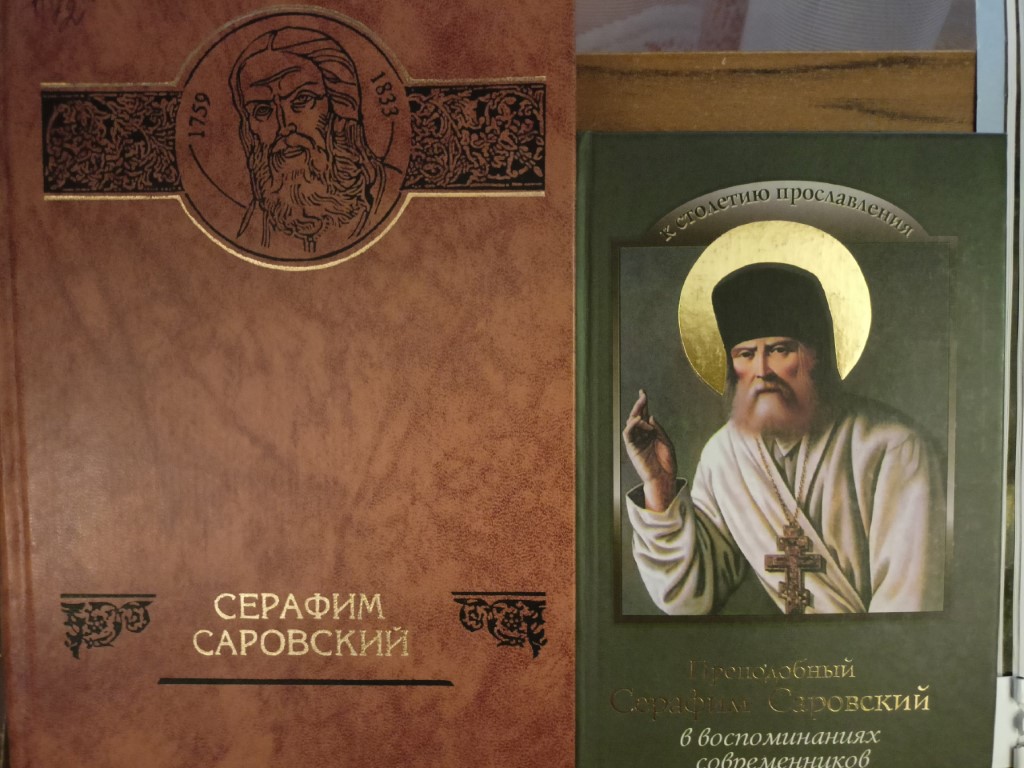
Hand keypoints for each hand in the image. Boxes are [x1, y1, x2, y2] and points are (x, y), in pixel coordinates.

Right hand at [622, 389, 677, 510]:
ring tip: (644, 416)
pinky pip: (628, 434)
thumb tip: (649, 416)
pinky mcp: (631, 448)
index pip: (645, 415)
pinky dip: (632, 426)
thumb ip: (658, 429)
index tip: (643, 392)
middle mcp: (642, 435)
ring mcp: (636, 441)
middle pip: (637, 416)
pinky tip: (638, 421)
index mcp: (650, 433)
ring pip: (631, 423)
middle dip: (639, 405)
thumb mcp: (666, 441)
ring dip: (637, 416)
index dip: (643, 403)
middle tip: (643, 396)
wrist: (664, 478)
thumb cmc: (667, 462)